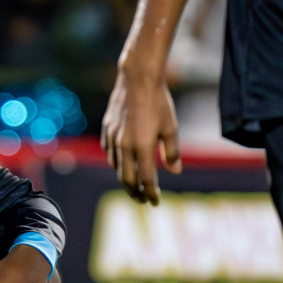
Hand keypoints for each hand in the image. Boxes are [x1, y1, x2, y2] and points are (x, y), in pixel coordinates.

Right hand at [101, 60, 181, 205]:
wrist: (137, 79)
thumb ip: (171, 152)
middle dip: (136, 193)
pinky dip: (117, 162)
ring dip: (126, 178)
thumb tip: (175, 172)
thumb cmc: (159, 102)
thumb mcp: (171, 127)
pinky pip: (110, 153)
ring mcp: (113, 138)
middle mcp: (125, 145)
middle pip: (127, 179)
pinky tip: (124, 162)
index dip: (152, 194)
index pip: (147, 179)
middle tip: (144, 200)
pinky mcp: (106, 131)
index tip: (156, 202)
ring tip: (135, 183)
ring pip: (117, 167)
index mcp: (143, 146)